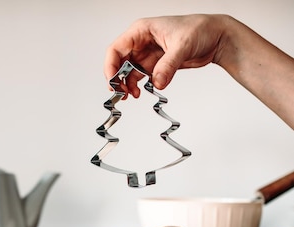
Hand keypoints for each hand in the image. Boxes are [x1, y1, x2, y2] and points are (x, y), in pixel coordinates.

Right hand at [104, 14, 293, 127]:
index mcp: (142, 30)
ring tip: (132, 96)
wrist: (215, 38)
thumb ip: (168, 65)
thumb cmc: (200, 30)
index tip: (113, 82)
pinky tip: (140, 93)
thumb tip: (157, 82)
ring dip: (127, 85)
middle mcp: (141, 42)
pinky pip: (139, 77)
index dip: (111, 66)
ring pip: (128, 72)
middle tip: (121, 93)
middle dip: (117, 79)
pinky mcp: (155, 65)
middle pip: (119, 62)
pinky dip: (137, 87)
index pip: (117, 48)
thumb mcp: (183, 46)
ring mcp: (147, 54)